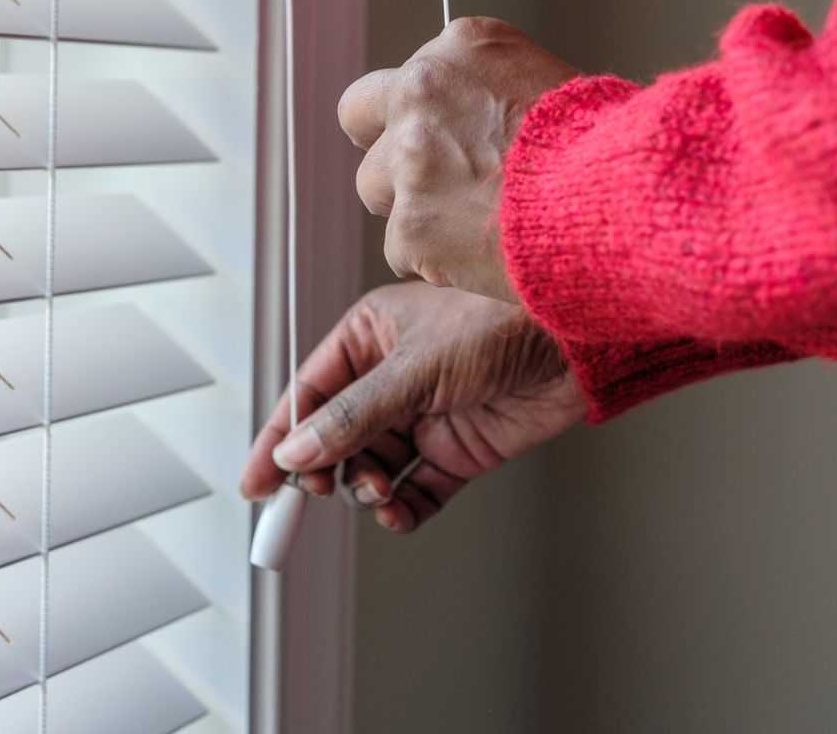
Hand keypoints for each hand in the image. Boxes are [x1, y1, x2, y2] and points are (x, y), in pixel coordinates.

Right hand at [240, 281, 585, 533]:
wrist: (577, 342)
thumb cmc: (498, 323)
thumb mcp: (414, 369)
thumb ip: (353, 417)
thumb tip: (296, 454)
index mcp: (370, 336)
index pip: (309, 392)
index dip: (281, 438)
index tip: (258, 484)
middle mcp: (392, 376)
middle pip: (335, 436)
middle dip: (324, 471)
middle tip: (316, 498)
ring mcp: (426, 414)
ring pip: (373, 467)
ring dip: (366, 488)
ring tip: (378, 493)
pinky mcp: (460, 448)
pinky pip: (418, 489)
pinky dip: (404, 508)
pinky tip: (398, 514)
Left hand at [341, 17, 577, 300]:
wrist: (617, 200)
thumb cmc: (603, 148)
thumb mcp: (546, 80)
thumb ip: (484, 91)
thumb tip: (465, 119)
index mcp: (458, 48)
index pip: (399, 76)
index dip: (410, 113)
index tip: (427, 134)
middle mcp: (421, 93)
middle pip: (359, 119)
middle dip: (383, 146)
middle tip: (420, 179)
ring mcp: (408, 160)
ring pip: (375, 187)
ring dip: (412, 207)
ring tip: (471, 222)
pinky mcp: (409, 222)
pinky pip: (402, 247)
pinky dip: (436, 258)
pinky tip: (484, 252)